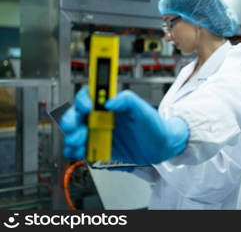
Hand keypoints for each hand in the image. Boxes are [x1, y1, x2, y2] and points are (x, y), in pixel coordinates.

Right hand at [60, 88, 189, 165]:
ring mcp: (100, 132)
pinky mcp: (100, 147)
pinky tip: (79, 152)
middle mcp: (102, 117)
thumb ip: (128, 100)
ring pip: (76, 132)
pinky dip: (76, 151)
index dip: (83, 99)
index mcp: (111, 104)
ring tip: (78, 142)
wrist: (162, 147)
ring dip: (72, 137)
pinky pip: (82, 148)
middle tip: (75, 128)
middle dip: (71, 120)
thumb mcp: (143, 109)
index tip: (87, 106)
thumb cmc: (155, 125)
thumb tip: (110, 101)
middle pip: (77, 114)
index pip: (90, 96)